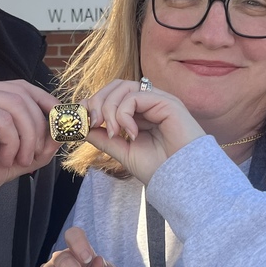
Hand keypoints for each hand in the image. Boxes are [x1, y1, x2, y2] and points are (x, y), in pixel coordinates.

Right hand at [0, 79, 60, 229]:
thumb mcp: (7, 159)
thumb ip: (32, 147)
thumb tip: (60, 134)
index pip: (20, 87)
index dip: (45, 104)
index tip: (60, 126)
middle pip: (21, 93)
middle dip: (39, 125)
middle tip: (36, 154)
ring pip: (16, 105)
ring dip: (27, 137)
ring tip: (18, 161)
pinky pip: (3, 119)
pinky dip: (12, 142)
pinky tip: (2, 159)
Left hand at [84, 79, 204, 183]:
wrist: (183, 180)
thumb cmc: (159, 168)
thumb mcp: (123, 152)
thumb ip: (104, 138)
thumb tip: (84, 127)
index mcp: (140, 113)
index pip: (113, 95)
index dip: (94, 103)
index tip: (82, 120)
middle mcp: (150, 103)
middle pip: (115, 86)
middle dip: (98, 102)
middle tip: (94, 124)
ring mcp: (159, 100)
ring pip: (123, 87)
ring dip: (110, 108)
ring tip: (114, 132)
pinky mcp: (167, 102)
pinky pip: (135, 97)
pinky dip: (124, 114)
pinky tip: (130, 133)